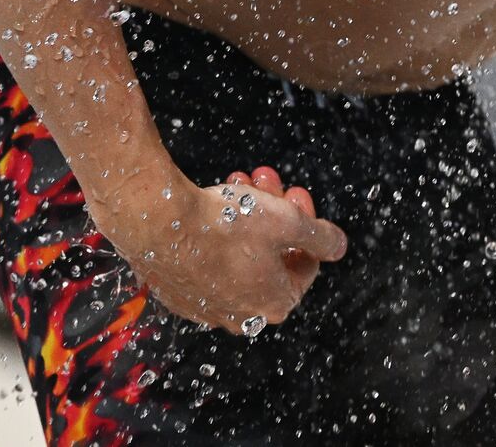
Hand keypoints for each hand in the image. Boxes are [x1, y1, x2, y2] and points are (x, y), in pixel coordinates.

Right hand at [90, 165, 346, 335]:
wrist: (157, 223)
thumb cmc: (228, 226)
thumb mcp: (290, 223)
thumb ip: (320, 237)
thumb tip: (339, 247)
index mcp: (273, 304)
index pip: (305, 266)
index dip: (307, 227)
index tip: (297, 196)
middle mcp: (239, 314)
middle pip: (271, 257)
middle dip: (276, 213)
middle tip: (271, 181)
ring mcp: (203, 304)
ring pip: (239, 252)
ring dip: (248, 215)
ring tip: (242, 182)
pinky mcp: (175, 289)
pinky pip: (207, 258)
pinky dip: (217, 229)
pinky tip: (215, 200)